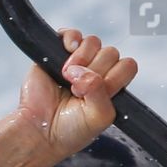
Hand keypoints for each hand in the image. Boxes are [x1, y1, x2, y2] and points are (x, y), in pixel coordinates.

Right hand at [0, 29, 136, 166]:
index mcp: (112, 87)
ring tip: (68, 78)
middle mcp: (97, 72)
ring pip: (93, 42)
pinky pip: (72, 34)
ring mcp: (78, 61)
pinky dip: (71, 39)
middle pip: (111, 53)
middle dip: (95, 71)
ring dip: (82, 59)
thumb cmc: (71, 129)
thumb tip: (83, 70)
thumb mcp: (98, 117)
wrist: (40, 131)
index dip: (114, 77)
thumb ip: (101, 92)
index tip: (98, 93)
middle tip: (78, 91)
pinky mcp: (57, 53)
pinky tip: (67, 53)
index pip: (127, 66)